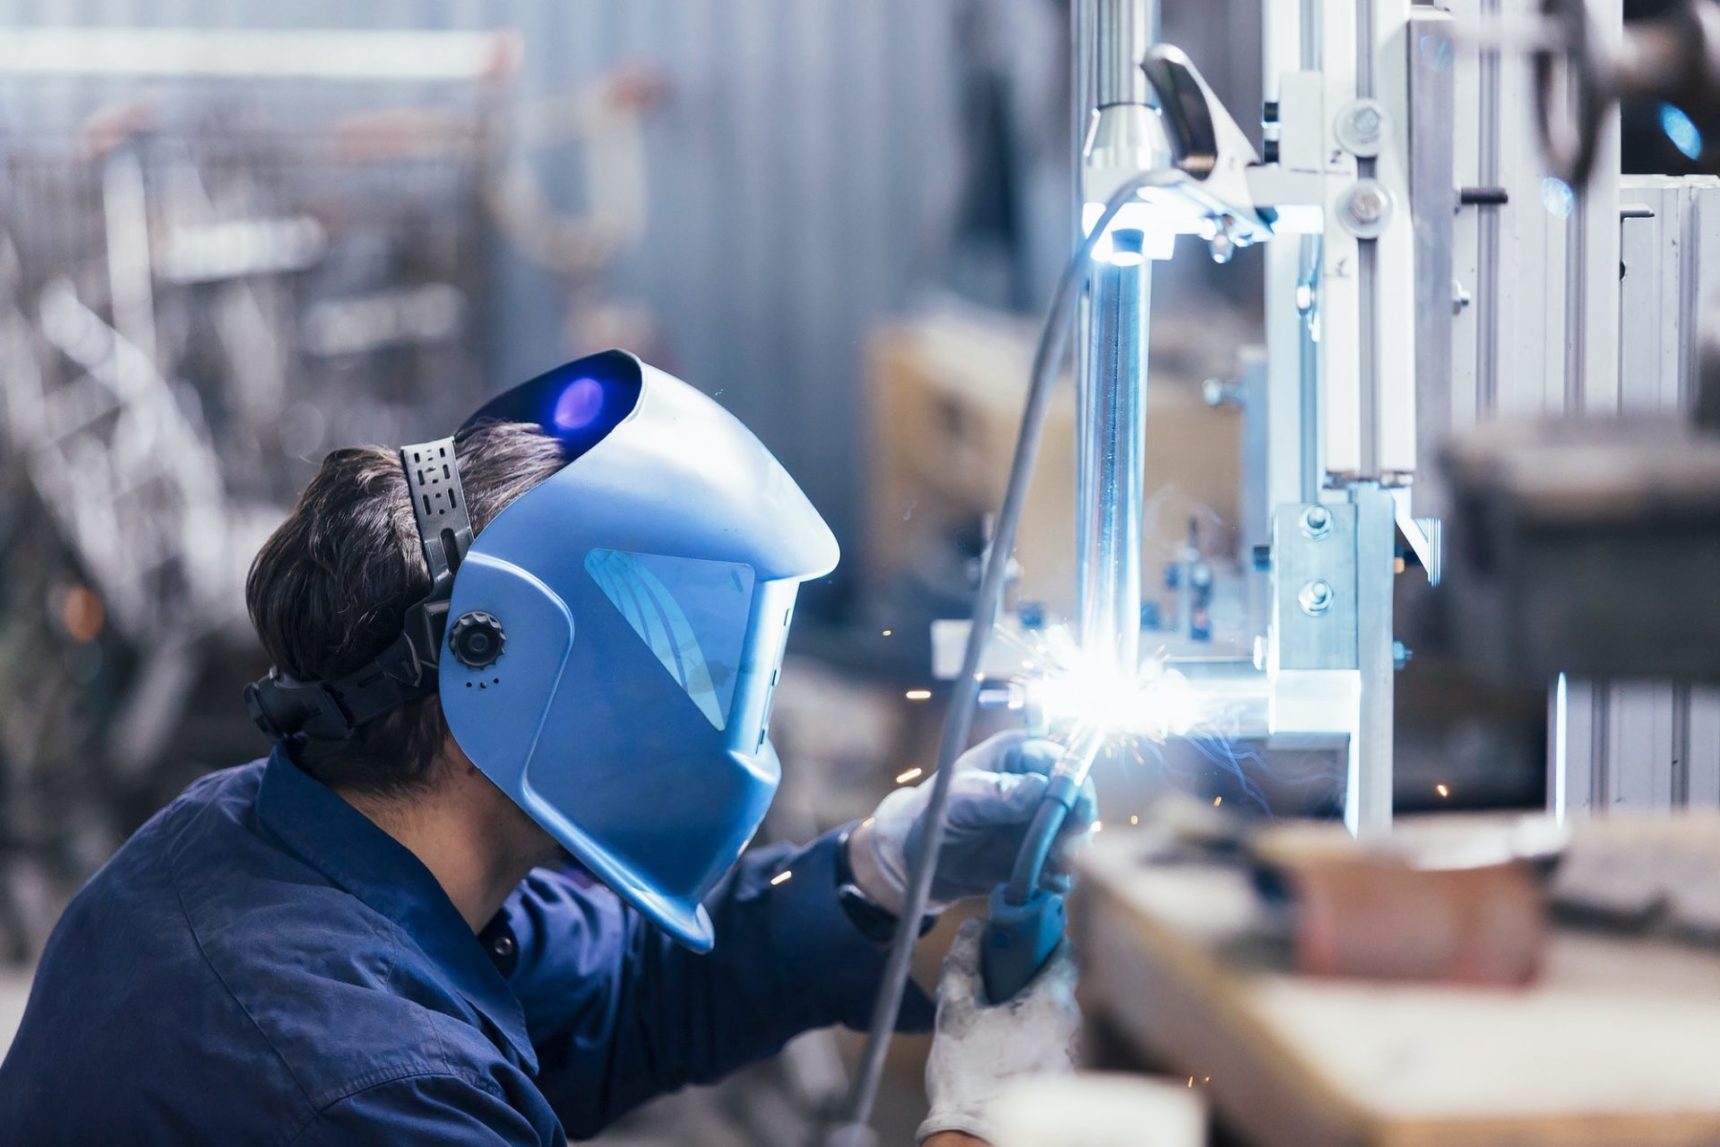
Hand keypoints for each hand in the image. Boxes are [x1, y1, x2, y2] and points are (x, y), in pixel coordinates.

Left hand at [847, 731, 1094, 915]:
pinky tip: (1044, 884)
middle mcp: (1036, 783)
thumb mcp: (958, 800)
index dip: (1074, 784)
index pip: (1062, 760)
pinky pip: (1062, 864)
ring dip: (1069, 856)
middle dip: (1076, 827)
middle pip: (1077, 799)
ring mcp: (1040, 819)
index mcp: (1017, 755)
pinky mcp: (1040, 852)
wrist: (919, 858)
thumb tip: (1037, 787)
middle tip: (1065, 853)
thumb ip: (996, 794)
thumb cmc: (933, 813)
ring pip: (1074, 834)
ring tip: (1050, 873)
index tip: (1075, 814)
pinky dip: (1058, 876)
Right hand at [919, 919, 1079, 1142]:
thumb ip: (964, 965)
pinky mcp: (1062, 1076)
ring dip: (1028, 1006)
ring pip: (1052, 1014)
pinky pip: (1051, 1041)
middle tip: (996, 970)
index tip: (1026, 929)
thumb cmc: (969, 1077)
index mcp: (1050, 1004)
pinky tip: (1000, 1046)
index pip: (1065, 952)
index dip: (1047, 935)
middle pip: (1056, 983)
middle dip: (1028, 972)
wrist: (980, 1138)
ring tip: (991, 1014)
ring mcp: (1070, 1055)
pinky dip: (1031, 1034)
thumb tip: (972, 930)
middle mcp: (1070, 1027)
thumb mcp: (956, 1013)